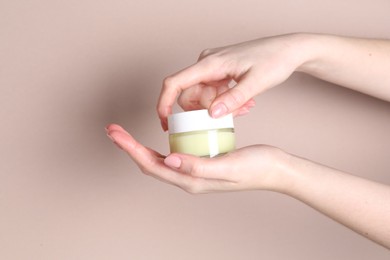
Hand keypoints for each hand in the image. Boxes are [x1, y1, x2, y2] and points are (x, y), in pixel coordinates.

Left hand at [106, 124, 290, 193]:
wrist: (274, 168)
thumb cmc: (255, 167)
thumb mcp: (226, 166)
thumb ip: (197, 166)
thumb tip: (167, 161)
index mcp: (190, 180)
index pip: (151, 165)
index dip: (131, 149)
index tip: (115, 133)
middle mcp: (188, 178)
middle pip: (149, 163)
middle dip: (129, 147)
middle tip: (113, 130)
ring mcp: (194, 172)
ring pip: (159, 160)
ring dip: (140, 146)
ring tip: (127, 133)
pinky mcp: (201, 163)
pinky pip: (174, 155)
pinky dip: (159, 144)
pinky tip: (159, 133)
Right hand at [157, 33, 308, 129]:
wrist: (288, 50)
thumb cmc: (274, 60)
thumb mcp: (256, 83)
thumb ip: (233, 99)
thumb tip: (211, 114)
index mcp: (210, 64)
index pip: (175, 83)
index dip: (164, 103)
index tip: (165, 123)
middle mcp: (206, 64)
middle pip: (189, 95)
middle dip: (206, 111)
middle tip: (231, 115)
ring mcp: (212, 69)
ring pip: (202, 97)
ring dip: (219, 108)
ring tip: (244, 108)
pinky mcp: (219, 73)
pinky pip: (212, 93)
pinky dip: (224, 102)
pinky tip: (244, 103)